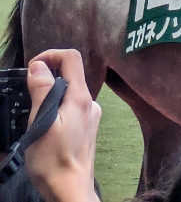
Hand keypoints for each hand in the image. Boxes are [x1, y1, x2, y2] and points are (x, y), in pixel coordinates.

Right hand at [25, 49, 101, 201]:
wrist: (71, 188)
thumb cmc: (54, 160)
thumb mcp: (41, 122)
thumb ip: (42, 91)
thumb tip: (39, 65)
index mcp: (80, 97)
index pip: (72, 58)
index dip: (50, 55)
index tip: (31, 68)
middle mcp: (89, 102)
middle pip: (70, 74)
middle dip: (47, 77)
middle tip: (27, 94)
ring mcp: (90, 115)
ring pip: (69, 92)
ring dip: (50, 95)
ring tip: (33, 114)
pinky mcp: (86, 127)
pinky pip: (71, 107)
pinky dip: (57, 107)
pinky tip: (45, 125)